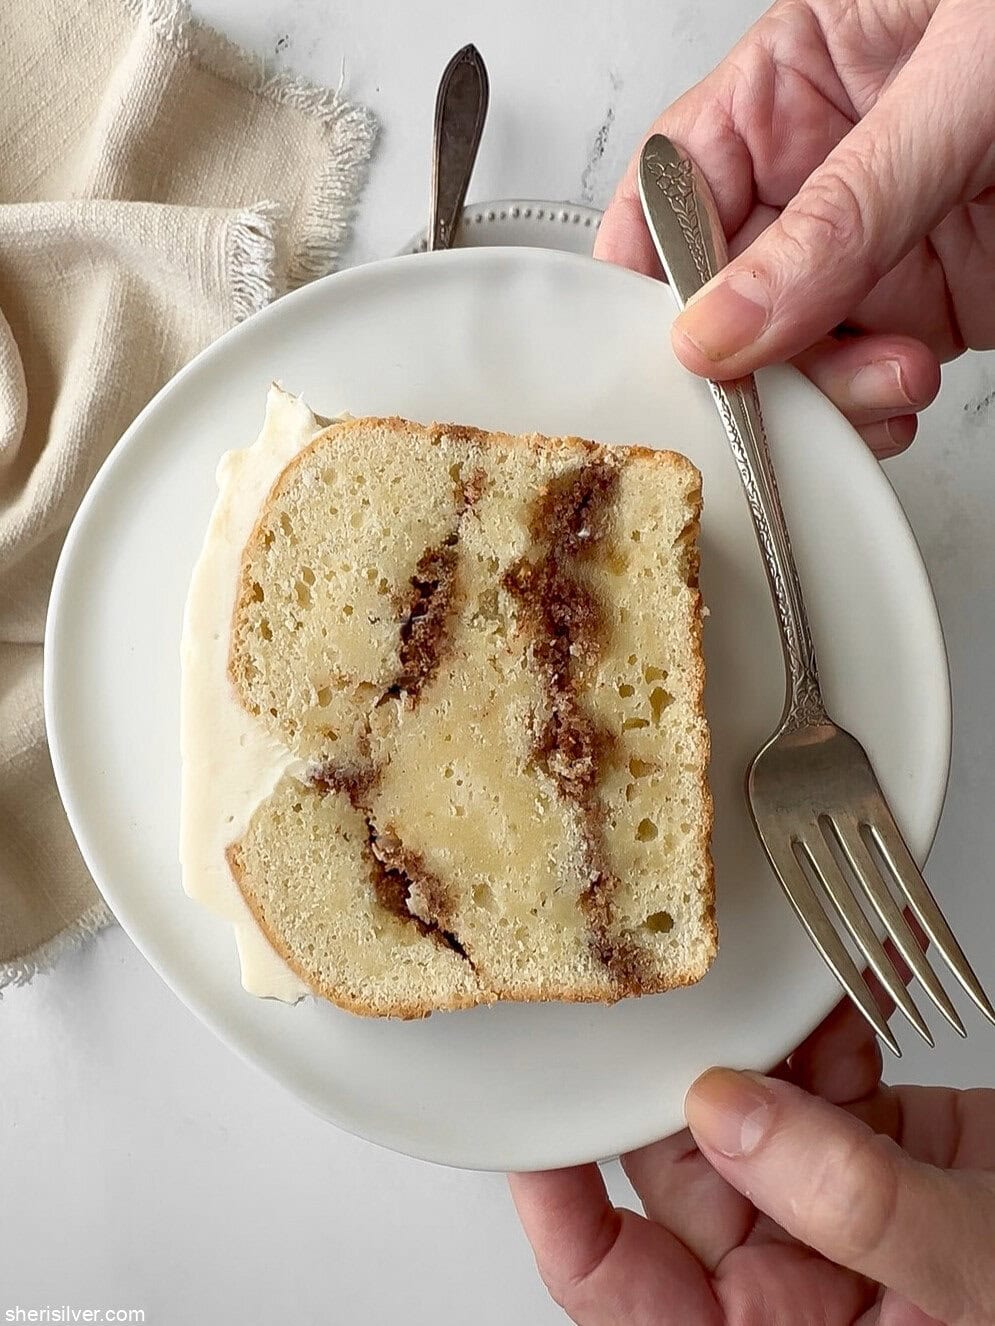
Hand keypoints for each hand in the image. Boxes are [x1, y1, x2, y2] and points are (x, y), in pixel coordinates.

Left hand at [510, 995, 994, 1323]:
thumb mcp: (963, 1286)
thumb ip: (846, 1202)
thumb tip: (729, 1111)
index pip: (620, 1286)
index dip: (562, 1209)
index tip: (530, 1126)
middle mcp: (793, 1284)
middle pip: (683, 1169)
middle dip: (677, 1080)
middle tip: (656, 998)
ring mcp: (838, 1209)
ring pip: (756, 1107)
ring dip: (760, 1039)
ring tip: (751, 972)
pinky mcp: (890, 1151)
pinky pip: (833, 1079)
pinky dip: (834, 1027)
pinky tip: (837, 982)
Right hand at [595, 0, 994, 457]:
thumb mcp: (958, 83)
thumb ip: (842, 212)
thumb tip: (724, 323)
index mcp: (791, 84)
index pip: (671, 191)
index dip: (651, 271)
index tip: (670, 339)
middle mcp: (817, 175)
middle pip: (719, 295)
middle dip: (746, 357)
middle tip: (777, 384)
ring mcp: (867, 251)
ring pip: (785, 356)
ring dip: (821, 396)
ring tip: (888, 376)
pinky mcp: (924, 310)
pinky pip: (858, 383)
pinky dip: (869, 412)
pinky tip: (905, 392)